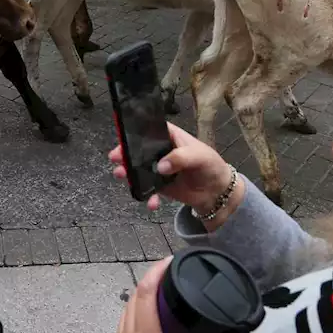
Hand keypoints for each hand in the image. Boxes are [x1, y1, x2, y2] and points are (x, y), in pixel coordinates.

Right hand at [109, 123, 237, 216]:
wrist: (217, 192)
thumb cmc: (210, 165)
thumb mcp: (199, 156)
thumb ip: (180, 158)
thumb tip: (160, 166)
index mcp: (169, 136)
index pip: (149, 130)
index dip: (134, 132)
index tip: (123, 138)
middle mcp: (160, 150)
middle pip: (138, 149)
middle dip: (125, 153)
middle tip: (116, 158)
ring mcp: (157, 168)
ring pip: (138, 168)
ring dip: (129, 173)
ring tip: (121, 175)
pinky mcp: (159, 185)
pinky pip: (147, 189)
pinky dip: (146, 195)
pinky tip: (152, 202)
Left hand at [116, 257, 176, 332]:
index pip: (146, 290)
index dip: (157, 270)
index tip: (168, 261)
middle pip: (135, 294)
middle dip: (151, 278)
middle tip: (167, 272)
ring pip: (127, 306)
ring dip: (142, 294)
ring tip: (159, 290)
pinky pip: (124, 320)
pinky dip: (135, 310)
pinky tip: (146, 315)